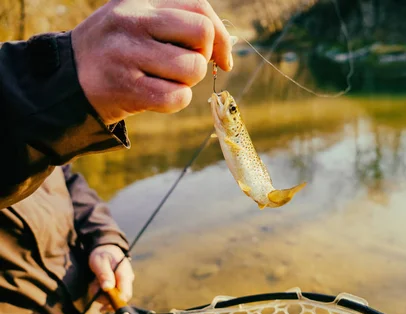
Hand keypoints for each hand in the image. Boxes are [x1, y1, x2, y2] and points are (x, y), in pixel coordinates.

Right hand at [71, 0, 233, 124]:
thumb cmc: (120, 51)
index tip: (222, 58)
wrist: (69, 80)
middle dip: (202, 57)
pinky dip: (175, 101)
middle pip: (201, 34)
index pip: (199, 7)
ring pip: (193, 68)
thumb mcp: (142, 22)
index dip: (220, 36)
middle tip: (184, 66)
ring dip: (187, 81)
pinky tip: (155, 95)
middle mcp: (132, 20)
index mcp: (140, 0)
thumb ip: (182, 25)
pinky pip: (177, 97)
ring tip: (162, 79)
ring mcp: (126, 53)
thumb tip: (227, 50)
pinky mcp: (126, 87)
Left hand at [88, 244, 134, 308]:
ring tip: (94, 283)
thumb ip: (104, 274)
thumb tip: (108, 288)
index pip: (125, 294)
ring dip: (101, 294)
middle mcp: (127, 280)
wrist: (105, 249)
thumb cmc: (102, 254)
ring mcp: (124, 283)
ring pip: (113, 298)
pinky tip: (97, 284)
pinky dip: (102, 293)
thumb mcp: (100, 262)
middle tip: (93, 287)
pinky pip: (111, 295)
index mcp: (125, 274)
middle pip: (119, 298)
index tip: (99, 299)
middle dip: (104, 297)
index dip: (114, 301)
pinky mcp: (119, 285)